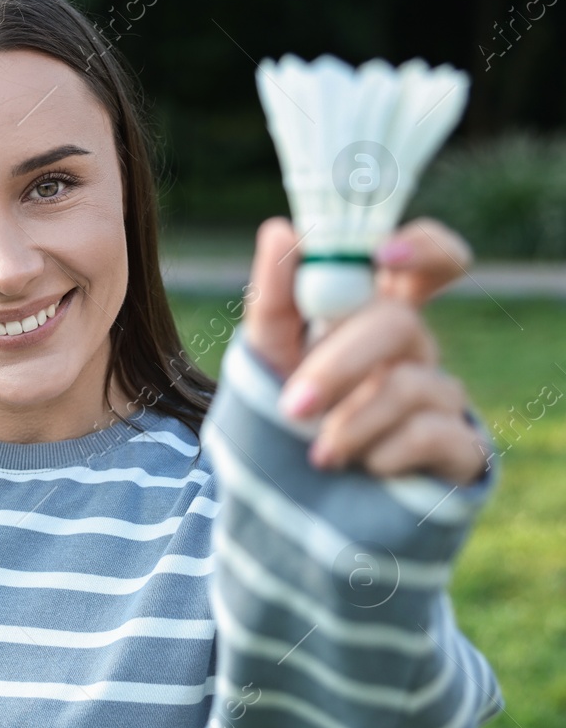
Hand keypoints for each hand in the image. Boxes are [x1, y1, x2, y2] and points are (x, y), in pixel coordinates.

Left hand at [240, 216, 489, 485]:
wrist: (297, 499)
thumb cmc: (286, 412)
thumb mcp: (268, 354)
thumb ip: (273, 297)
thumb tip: (279, 228)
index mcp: (374, 313)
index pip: (425, 257)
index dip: (422, 246)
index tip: (383, 253)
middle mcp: (415, 347)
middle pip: (401, 323)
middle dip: (341, 365)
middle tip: (294, 406)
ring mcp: (442, 396)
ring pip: (408, 385)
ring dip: (351, 423)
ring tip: (316, 457)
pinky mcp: (461, 448)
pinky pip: (434, 434)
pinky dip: (384, 455)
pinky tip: (361, 469)